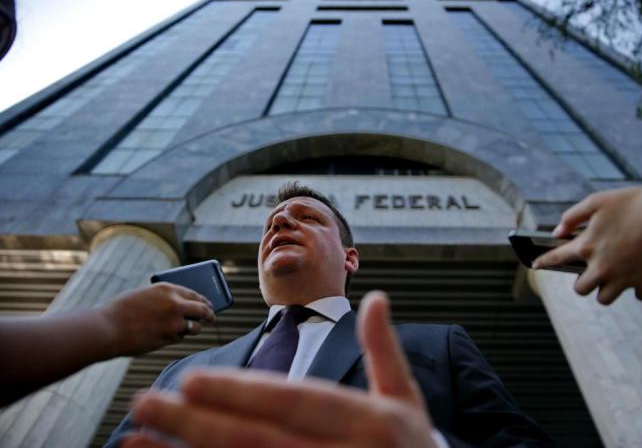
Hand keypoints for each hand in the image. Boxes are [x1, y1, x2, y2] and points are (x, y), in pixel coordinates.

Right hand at [100, 283, 214, 356]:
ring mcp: (174, 322)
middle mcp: (175, 303)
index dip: (203, 300)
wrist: (107, 328)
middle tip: (212, 318)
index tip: (208, 304)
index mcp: (167, 288)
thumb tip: (181, 307)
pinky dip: (177, 337)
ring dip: (195, 328)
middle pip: (202, 309)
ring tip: (194, 328)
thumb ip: (163, 299)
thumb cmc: (121, 311)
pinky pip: (180, 338)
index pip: (194, 293)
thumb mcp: (144, 296)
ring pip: (195, 326)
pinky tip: (170, 336)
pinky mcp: (169, 338)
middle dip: (209, 314)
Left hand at [122, 291, 438, 447]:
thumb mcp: (406, 398)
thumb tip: (375, 298)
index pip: (294, 401)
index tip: (193, 380)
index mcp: (366, 422)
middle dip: (196, 422)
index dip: (242, 393)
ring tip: (139, 439)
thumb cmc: (412, 447)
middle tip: (145, 404)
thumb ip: (384, 348)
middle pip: (256, 439)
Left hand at [533, 184, 641, 303]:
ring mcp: (624, 279)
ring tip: (616, 275)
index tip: (536, 265)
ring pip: (606, 298)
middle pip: (581, 289)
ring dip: (607, 289)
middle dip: (584, 281)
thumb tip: (557, 231)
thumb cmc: (638, 204)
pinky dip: (639, 287)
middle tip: (592, 272)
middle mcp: (602, 267)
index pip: (556, 258)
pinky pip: (638, 295)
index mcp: (587, 246)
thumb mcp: (599, 201)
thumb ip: (573, 216)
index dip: (543, 262)